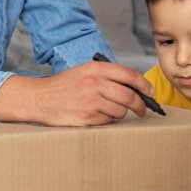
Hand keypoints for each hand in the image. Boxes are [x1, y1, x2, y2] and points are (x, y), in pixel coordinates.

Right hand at [0, 61, 154, 125]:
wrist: (40, 99)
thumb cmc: (63, 86)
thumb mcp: (84, 72)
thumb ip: (107, 76)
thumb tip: (134, 87)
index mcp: (95, 69)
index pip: (129, 75)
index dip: (144, 85)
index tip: (150, 92)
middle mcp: (94, 84)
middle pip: (129, 96)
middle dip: (140, 105)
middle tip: (142, 110)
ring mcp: (91, 102)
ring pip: (120, 112)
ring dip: (120, 114)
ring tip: (109, 111)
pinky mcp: (87, 117)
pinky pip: (107, 121)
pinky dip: (106, 120)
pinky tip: (96, 116)